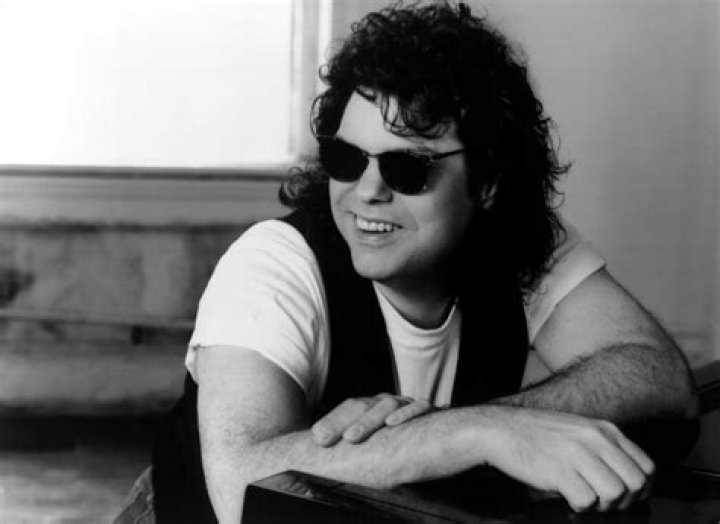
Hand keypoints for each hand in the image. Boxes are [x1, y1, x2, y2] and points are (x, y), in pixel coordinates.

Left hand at [312, 393, 433, 445]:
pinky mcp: (429, 410)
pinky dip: (406, 413)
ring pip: (386, 405)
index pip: (349, 407)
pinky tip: (392, 424)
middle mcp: (387, 401)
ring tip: (351, 437)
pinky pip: (419, 406)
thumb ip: (355, 443)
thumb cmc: (399, 439)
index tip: (316, 437)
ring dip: (367, 421)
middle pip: (363, 405)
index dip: (332, 421)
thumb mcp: (376, 441)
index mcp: (373, 405)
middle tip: (324, 440)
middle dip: (343, 422)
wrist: (444, 429)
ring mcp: (407, 403)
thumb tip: (323, 446)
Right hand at [479, 407, 654, 512]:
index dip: (642, 489)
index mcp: (604, 430)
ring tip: (585, 499)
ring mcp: (577, 454)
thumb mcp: (578, 430)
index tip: (629, 497)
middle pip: (636, 483)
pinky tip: (568, 498)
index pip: (646, 466)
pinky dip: (580, 506)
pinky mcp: (559, 471)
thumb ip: (603, 447)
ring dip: (602, 505)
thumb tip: (627, 479)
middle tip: (604, 502)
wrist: (500, 429)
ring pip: (615, 493)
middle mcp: (595, 439)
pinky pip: (587, 501)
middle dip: (625, 501)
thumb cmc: (536, 433)